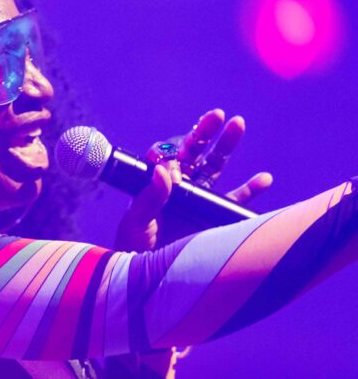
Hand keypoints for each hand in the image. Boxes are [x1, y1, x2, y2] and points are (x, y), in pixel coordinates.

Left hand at [114, 109, 272, 251]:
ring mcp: (198, 202)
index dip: (177, 146)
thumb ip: (149, 198)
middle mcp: (179, 189)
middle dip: (207, 133)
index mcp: (157, 185)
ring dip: (227, 147)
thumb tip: (164, 170)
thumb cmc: (133, 249)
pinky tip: (264, 178)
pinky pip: (235, 202)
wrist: (147, 282)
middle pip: (196, 154)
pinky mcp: (214, 219)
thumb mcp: (136, 223)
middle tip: (219, 114)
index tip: (185, 144)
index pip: (170, 157)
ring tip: (238, 124)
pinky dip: (251, 189)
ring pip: (216, 169)